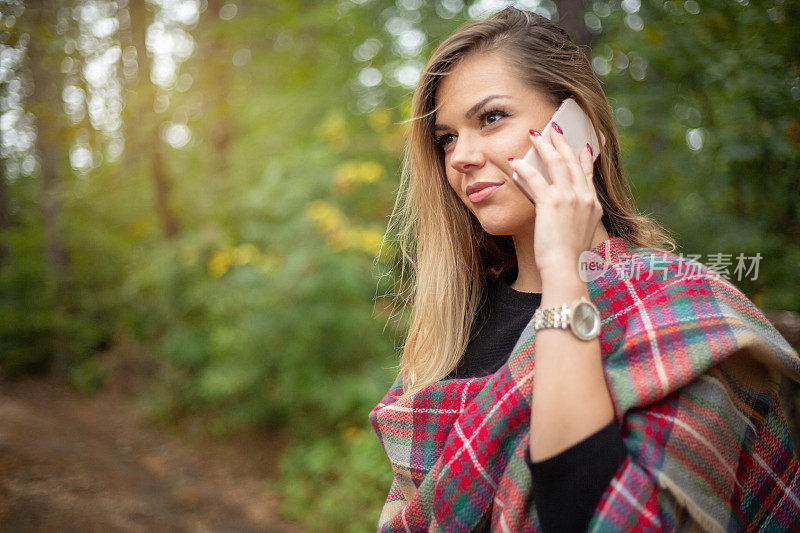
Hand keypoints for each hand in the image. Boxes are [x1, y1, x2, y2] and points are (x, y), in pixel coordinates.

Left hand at [506, 123, 602, 278]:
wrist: (566, 269)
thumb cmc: (569, 260)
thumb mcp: (578, 235)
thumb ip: (574, 219)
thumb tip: (561, 212)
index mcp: (593, 206)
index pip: (588, 174)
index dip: (583, 158)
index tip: (582, 145)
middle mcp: (585, 198)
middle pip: (572, 161)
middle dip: (562, 142)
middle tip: (554, 128)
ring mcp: (570, 199)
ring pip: (556, 163)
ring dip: (544, 146)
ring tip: (534, 134)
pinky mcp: (551, 203)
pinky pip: (535, 178)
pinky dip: (524, 168)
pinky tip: (514, 162)